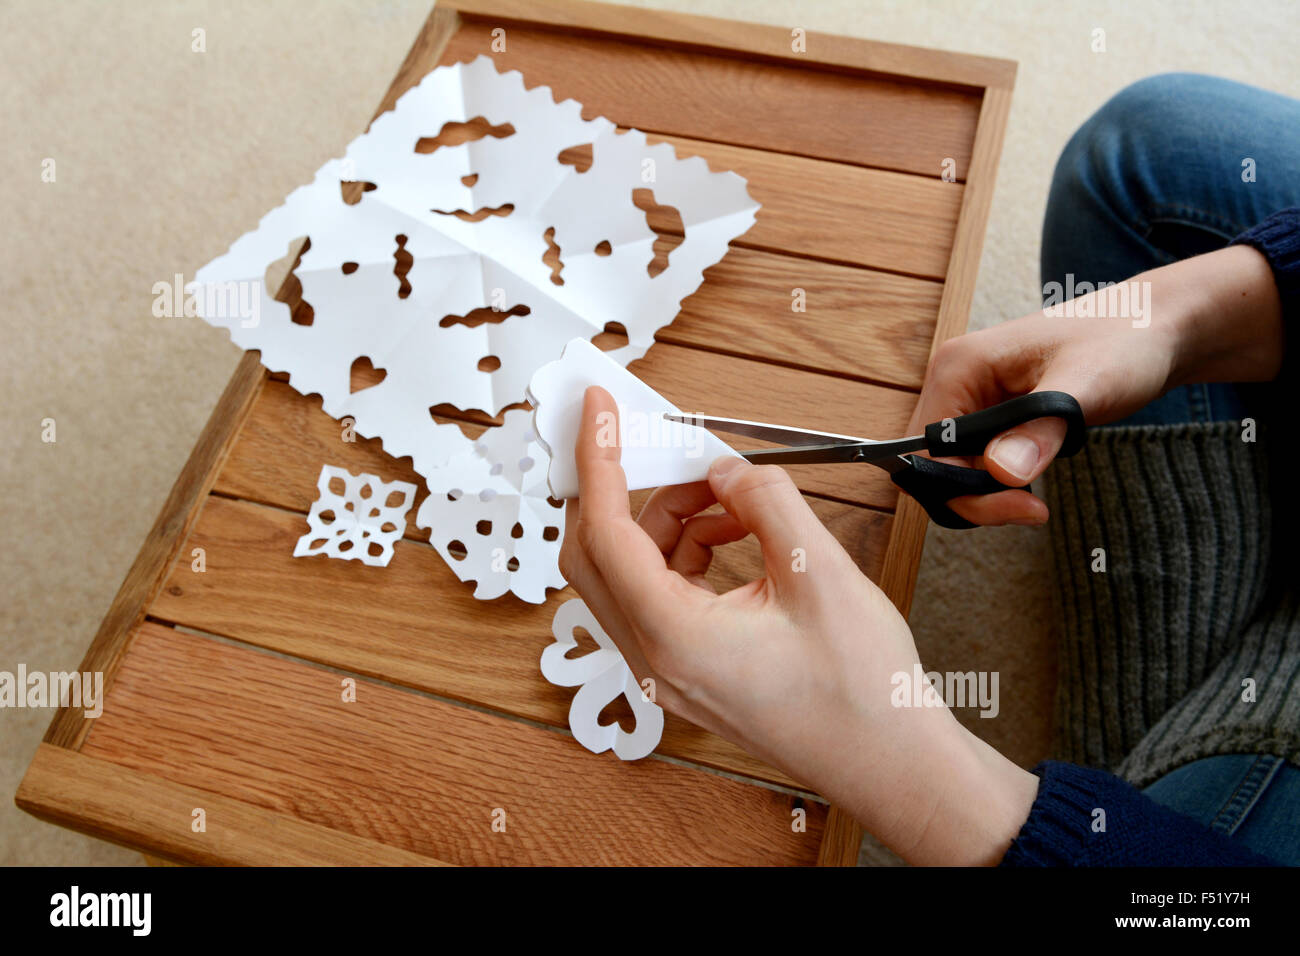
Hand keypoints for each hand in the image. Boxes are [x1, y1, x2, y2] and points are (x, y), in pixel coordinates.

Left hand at [560, 385, 1038, 864]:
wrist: (892, 762)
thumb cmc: (863, 690)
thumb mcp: (819, 573)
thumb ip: (766, 503)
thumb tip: (727, 470)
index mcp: (673, 639)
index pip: (605, 533)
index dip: (599, 461)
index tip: (597, 410)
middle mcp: (655, 661)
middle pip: (596, 556)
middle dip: (619, 489)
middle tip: (648, 441)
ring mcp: (668, 673)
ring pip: (631, 574)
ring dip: (668, 521)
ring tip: (731, 497)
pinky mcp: (689, 672)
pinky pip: (662, 596)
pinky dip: (687, 552)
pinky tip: (737, 532)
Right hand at [913, 244, 1283, 525]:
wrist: (1155, 327)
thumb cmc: (1124, 340)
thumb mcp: (1086, 387)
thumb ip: (1040, 429)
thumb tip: (1001, 472)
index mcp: (959, 367)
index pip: (927, 449)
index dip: (963, 488)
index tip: (1019, 505)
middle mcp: (954, 381)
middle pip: (932, 463)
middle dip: (974, 496)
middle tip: (1031, 510)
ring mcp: (971, 396)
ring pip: (952, 467)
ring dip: (987, 492)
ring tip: (1034, 498)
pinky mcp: (990, 412)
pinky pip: (975, 460)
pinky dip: (998, 481)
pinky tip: (1031, 481)